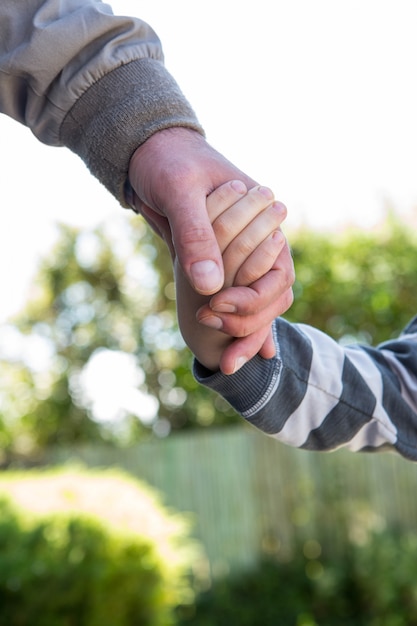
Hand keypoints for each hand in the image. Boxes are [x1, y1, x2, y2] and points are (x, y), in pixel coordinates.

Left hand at [128, 127, 293, 365]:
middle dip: (250, 328)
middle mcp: (259, 239)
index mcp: (262, 218)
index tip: (214, 313)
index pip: (277, 275)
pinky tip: (230, 356)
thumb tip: (209, 288)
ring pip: (257, 302)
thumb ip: (196, 235)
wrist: (147, 152)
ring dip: (245, 334)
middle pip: (271, 296)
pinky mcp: (219, 261)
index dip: (252, 303)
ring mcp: (240, 252)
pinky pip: (236, 296)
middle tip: (224, 359)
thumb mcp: (178, 193)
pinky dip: (236, 324)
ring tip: (225, 364)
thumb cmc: (166, 163)